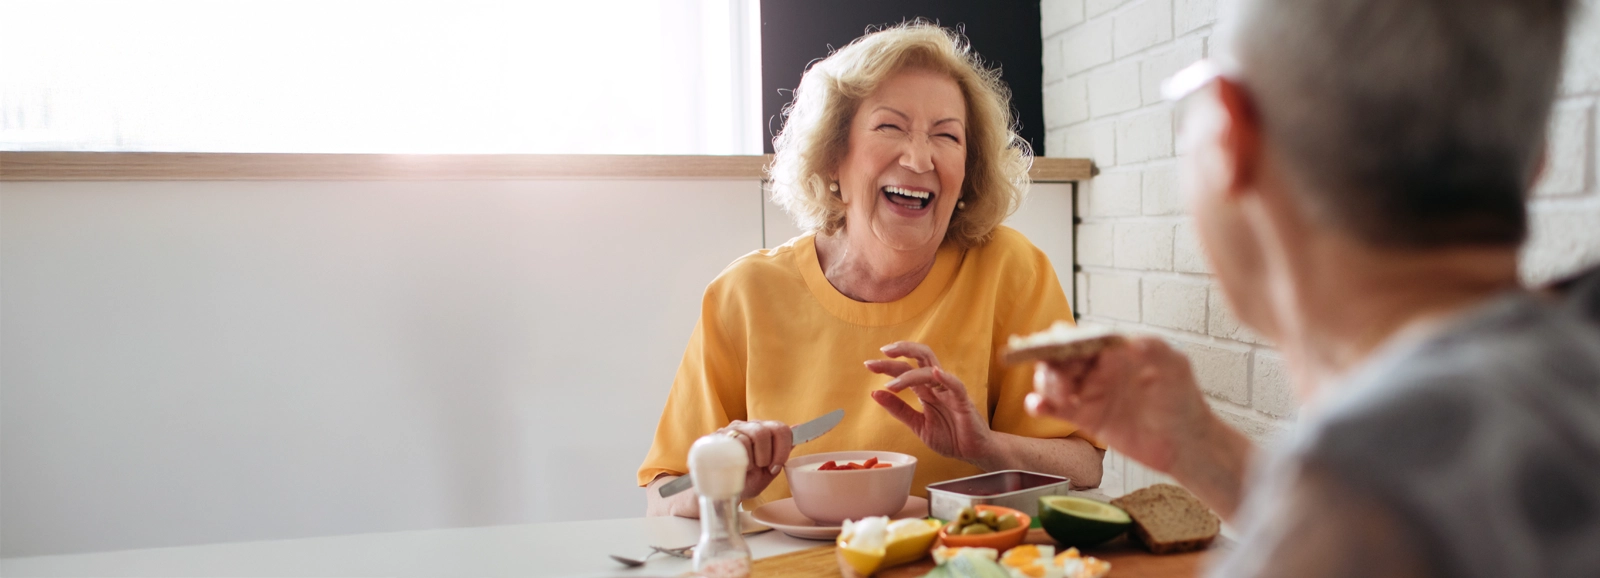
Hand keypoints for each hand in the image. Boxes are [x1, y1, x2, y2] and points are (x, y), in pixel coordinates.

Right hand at [714, 420, 793, 500]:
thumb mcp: (768, 470)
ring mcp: (732, 429)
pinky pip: (738, 441)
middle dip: (770, 454)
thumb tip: (798, 430)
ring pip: (755, 434)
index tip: (777, 465)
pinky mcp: (718, 437)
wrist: (721, 491)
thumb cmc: (746, 480)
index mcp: (764, 431)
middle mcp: (748, 426)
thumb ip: (782, 452)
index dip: (783, 448)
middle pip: (767, 430)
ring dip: (756, 457)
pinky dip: (743, 458)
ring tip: (749, 467)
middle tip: (762, 467)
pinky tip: (738, 466)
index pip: (781, 428)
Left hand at [865, 341, 994, 461]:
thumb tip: (874, 393)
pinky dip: (946, 378)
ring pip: (932, 369)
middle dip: (901, 352)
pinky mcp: (964, 401)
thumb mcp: (917, 424)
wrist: (974, 452)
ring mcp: (950, 391)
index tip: (868, 364)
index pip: (905, 370)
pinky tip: (934, 373)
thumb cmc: (950, 436)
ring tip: (892, 384)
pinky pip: (955, 385)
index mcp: (925, 390)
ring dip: (910, 374)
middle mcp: (937, 386)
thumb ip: (898, 409)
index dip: (887, 365)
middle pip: (920, 358)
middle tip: (881, 353)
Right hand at [1024, 336, 1213, 473]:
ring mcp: (1090, 393)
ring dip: (1045, 383)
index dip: (1062, 340)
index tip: (1056, 349)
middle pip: (1058, 356)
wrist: (1186, 444)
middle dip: (1050, 363)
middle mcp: (1098, 369)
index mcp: (1114, 351)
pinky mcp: (1086, 419)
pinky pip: (1055, 409)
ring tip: (1061, 397)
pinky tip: (1037, 407)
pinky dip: (1038, 405)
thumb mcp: (1175, 367)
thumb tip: (1128, 341)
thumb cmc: (1184, 401)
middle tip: (1062, 381)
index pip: (1079, 337)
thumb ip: (1154, 349)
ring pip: (1052, 380)